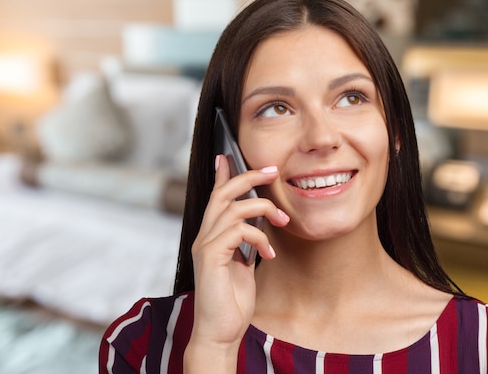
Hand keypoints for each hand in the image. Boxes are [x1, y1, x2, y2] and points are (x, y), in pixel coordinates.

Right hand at [185, 155, 288, 367]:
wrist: (220, 330)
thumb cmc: (232, 300)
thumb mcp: (242, 264)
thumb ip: (244, 243)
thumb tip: (257, 225)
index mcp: (211, 236)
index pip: (215, 197)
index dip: (223, 175)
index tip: (228, 157)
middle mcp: (204, 236)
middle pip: (222, 193)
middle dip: (248, 177)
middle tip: (273, 171)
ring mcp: (205, 245)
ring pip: (232, 207)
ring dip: (263, 209)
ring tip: (283, 220)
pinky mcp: (211, 256)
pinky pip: (237, 231)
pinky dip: (259, 237)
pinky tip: (269, 253)